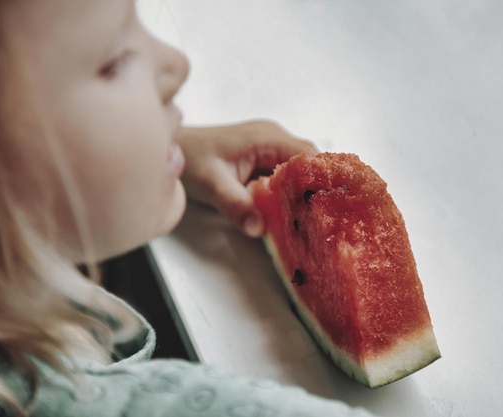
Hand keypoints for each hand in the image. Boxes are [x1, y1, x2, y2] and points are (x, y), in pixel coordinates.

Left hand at [177, 120, 315, 236]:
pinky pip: (285, 180)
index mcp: (268, 138)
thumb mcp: (211, 183)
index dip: (324, 180)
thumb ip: (235, 204)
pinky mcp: (261, 165)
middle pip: (309, 166)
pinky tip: (292, 217)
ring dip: (305, 196)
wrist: (168, 150)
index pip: (309, 156)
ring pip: (299, 175)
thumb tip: (258, 228)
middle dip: (318, 192)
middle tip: (326, 221)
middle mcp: (273, 141)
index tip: (333, 205)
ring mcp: (268, 152)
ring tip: (316, 222)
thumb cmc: (188, 158)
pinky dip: (290, 197)